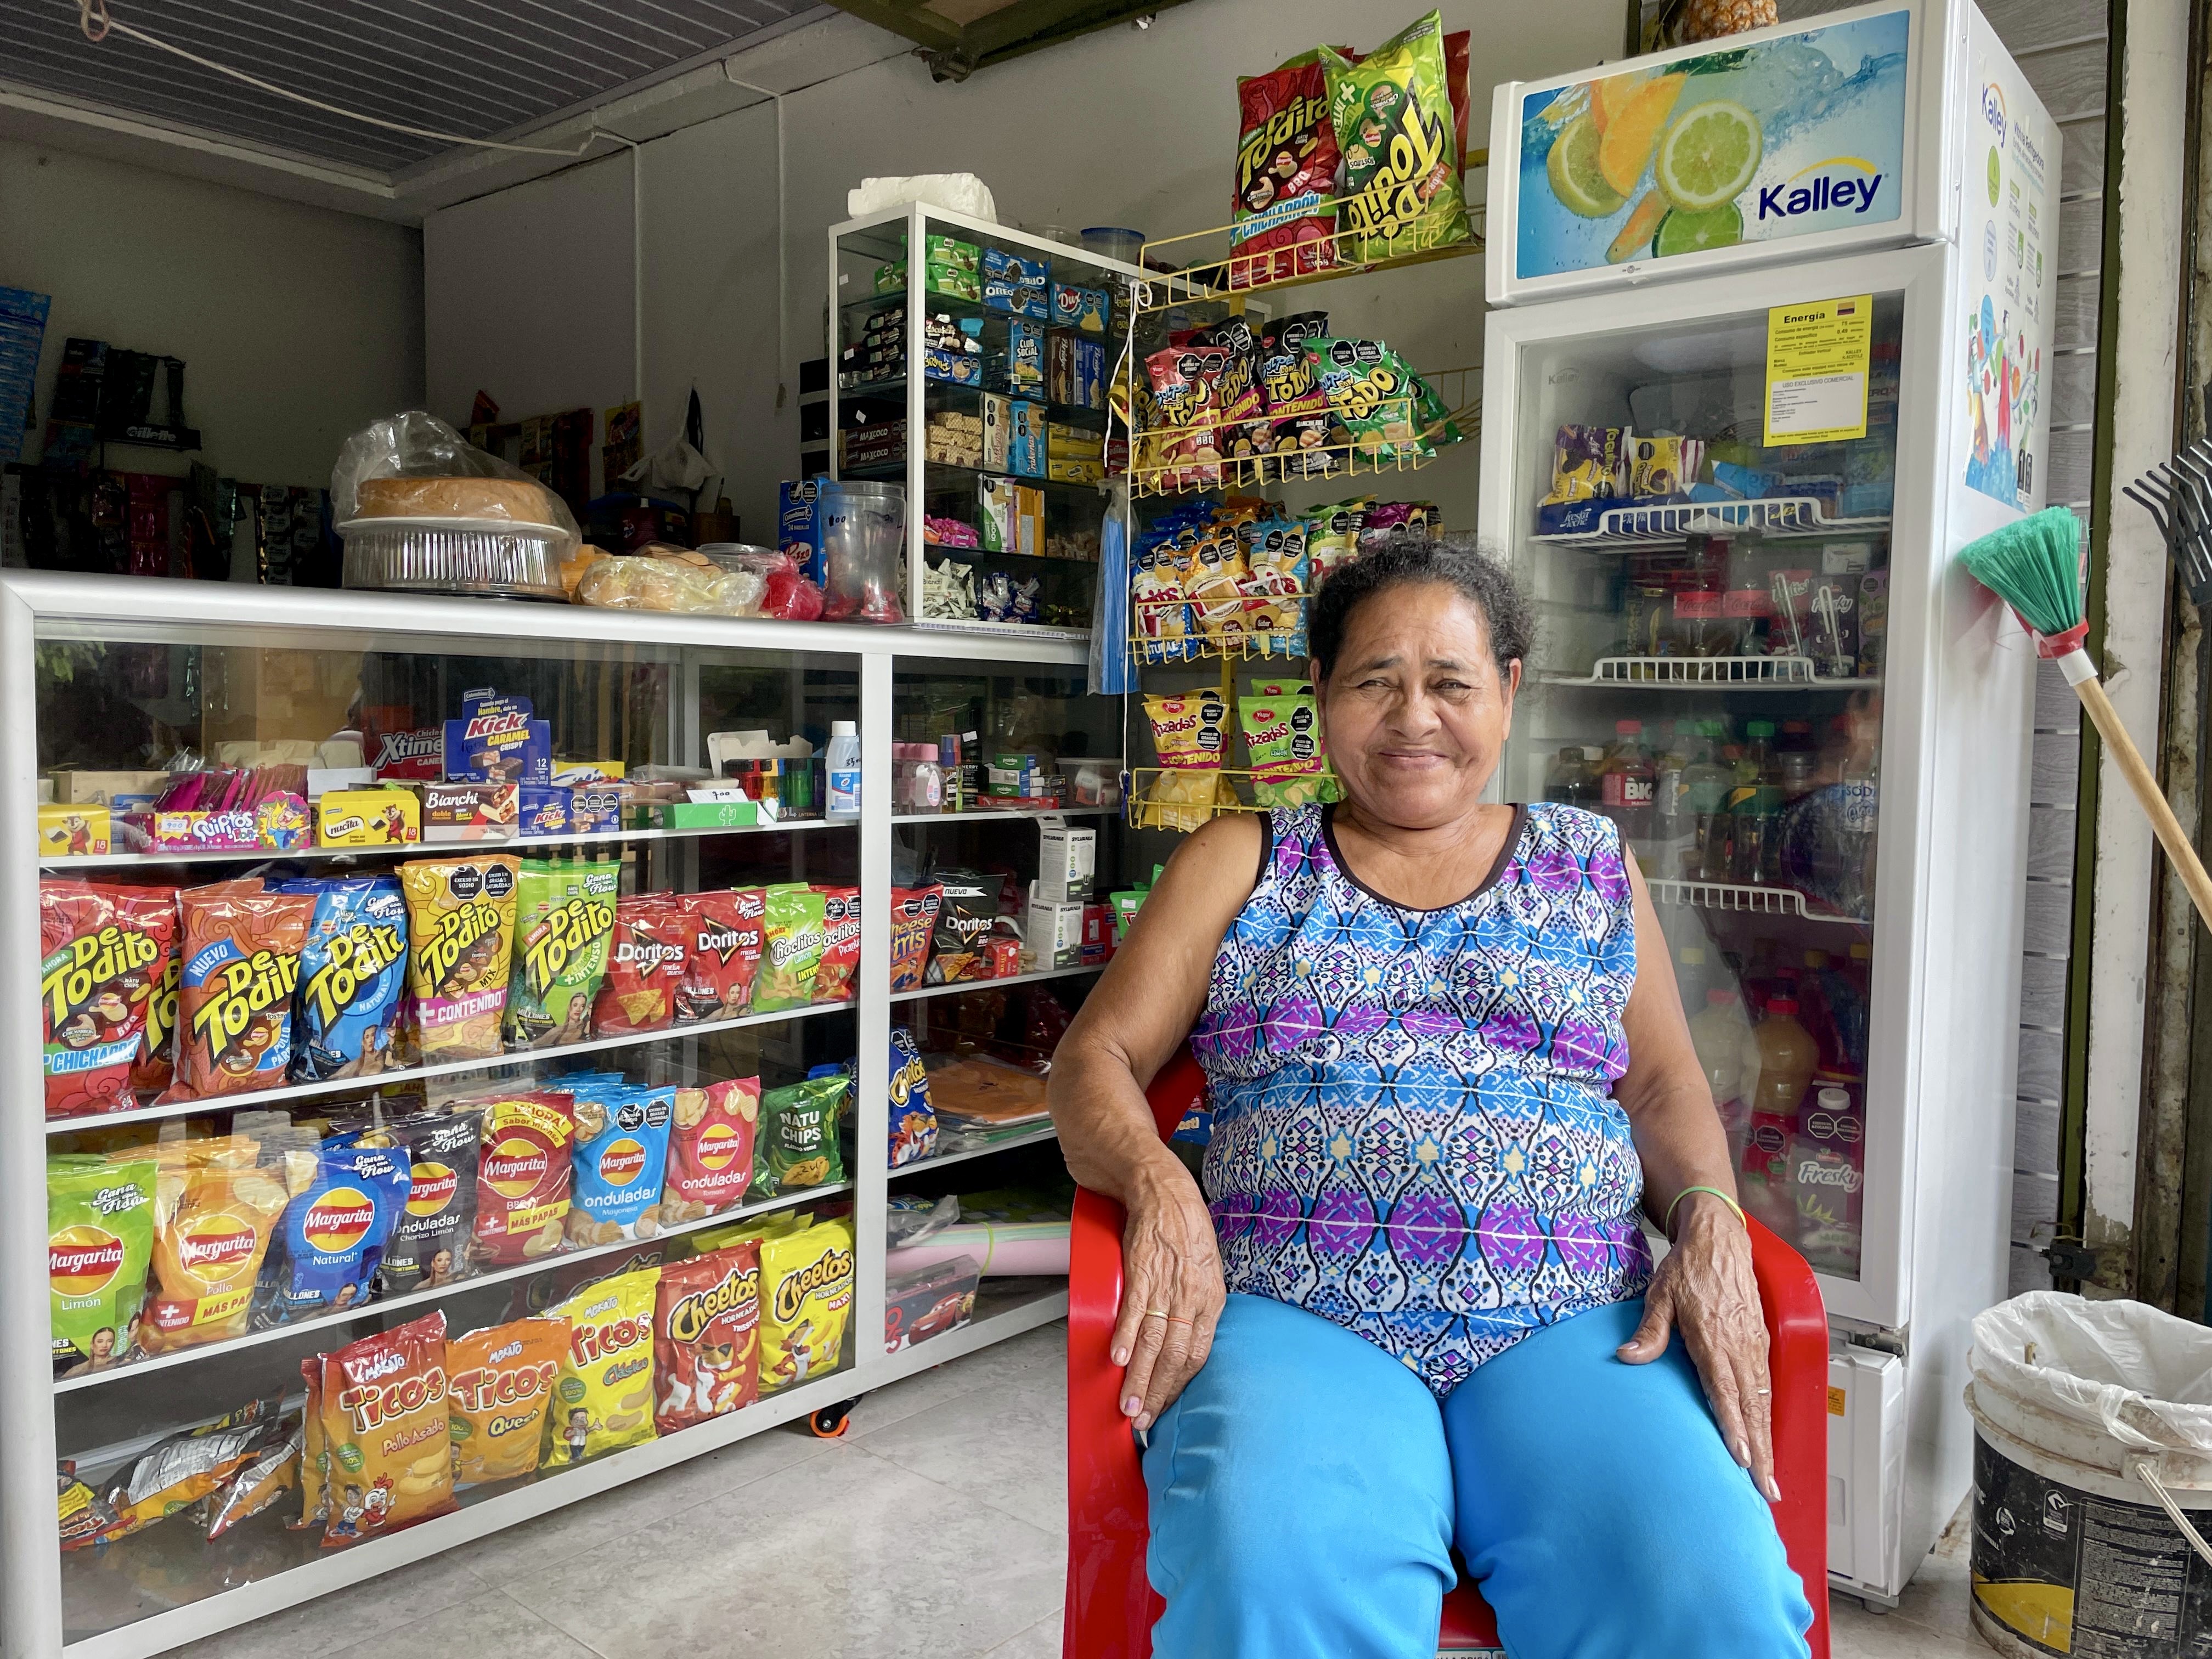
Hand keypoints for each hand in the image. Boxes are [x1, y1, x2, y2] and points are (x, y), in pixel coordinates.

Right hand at [1108, 1159, 1226, 1431]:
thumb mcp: (1207, 1272)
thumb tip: (1190, 1342)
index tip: (1165, 1409)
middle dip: (1158, 1393)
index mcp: (1211, 1301)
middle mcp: (1192, 1298)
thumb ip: (1199, 1308)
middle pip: (1176, 1356)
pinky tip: (1119, 1360)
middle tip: (1143, 1420)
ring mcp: (1167, 1285)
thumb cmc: (1186, 1231)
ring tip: (1128, 1405)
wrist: (1164, 1191)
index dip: (1180, 1387)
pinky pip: (1135, 1310)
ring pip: (1155, 1341)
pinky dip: (1127, 1337)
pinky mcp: (1143, 1271)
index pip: (1198, 1356)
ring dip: (1139, 1377)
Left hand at [1617, 1192, 1777, 1501]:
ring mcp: (1754, 1346)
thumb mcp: (1660, 1294)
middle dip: (1759, 1452)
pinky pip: (1766, 1387)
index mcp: (1714, 1338)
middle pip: (1753, 1409)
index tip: (1739, 1458)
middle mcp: (1740, 1347)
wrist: (1720, 1240)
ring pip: (1763, 1403)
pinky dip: (1768, 1417)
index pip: (1726, 1392)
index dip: (1733, 1427)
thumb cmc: (1689, 1268)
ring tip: (1768, 1478)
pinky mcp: (1760, 1343)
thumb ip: (1649, 1331)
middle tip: (1764, 1490)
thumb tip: (1627, 1356)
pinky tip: (1765, 1440)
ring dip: (1767, 1441)